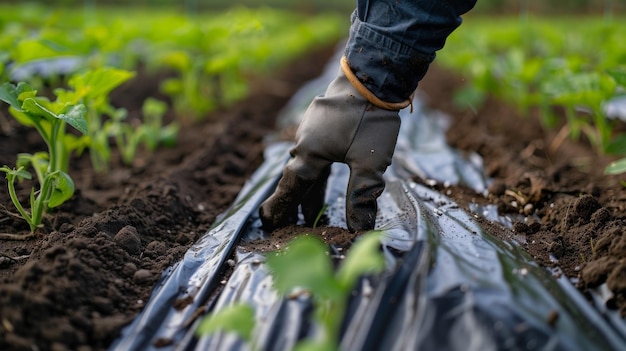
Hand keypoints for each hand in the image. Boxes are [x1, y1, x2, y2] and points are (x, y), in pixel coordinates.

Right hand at [259, 59, 401, 231]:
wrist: (373, 76)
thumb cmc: (371, 120)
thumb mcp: (370, 162)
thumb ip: (362, 196)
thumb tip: (359, 230)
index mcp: (310, 153)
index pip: (290, 188)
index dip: (281, 207)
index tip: (269, 223)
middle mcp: (304, 142)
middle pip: (295, 179)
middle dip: (292, 203)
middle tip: (285, 224)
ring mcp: (311, 130)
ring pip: (304, 166)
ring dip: (305, 188)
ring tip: (308, 210)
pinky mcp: (321, 123)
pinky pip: (312, 153)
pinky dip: (313, 171)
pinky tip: (320, 175)